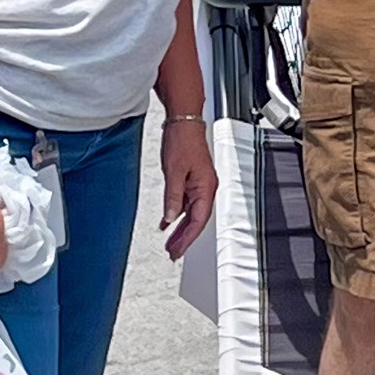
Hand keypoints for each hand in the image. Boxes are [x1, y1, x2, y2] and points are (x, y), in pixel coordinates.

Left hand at [157, 115, 217, 259]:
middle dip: (184, 238)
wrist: (183, 122)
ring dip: (180, 228)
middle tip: (173, 253)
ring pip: (190, 213)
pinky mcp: (191, 180)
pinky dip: (176, 214)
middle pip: (196, 220)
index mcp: (206, 187)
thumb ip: (173, 197)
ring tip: (170, 242)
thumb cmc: (183, 140)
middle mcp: (205, 188)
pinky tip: (168, 222)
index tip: (177, 250)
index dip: (187, 238)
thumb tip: (170, 218)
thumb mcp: (174, 172)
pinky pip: (184, 203)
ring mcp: (199, 184)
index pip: (198, 220)